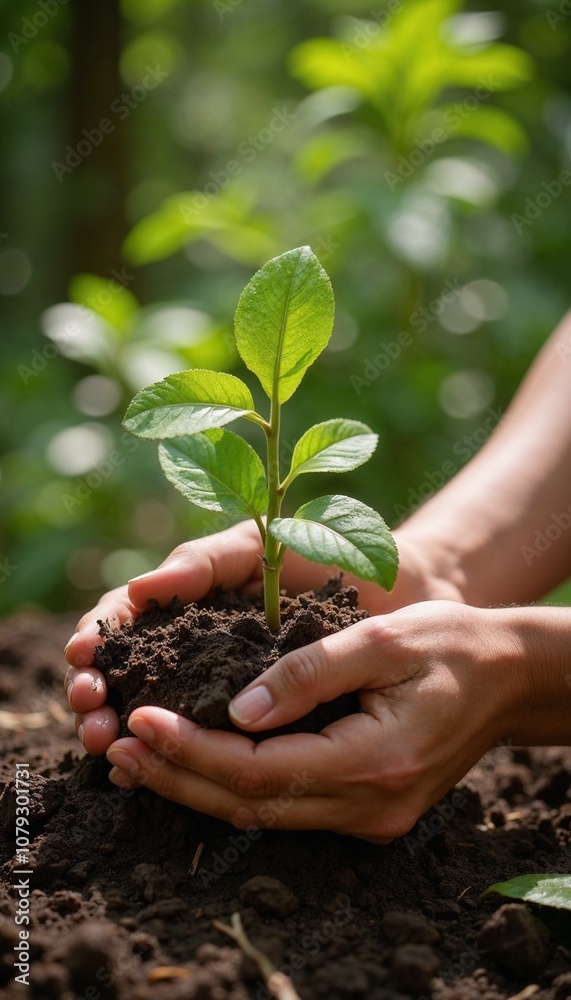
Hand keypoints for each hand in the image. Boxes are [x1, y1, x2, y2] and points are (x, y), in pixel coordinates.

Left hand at [104, 601, 517, 840]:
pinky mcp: (365, 811)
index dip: (191, 749)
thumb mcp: (382, 639)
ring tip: (136, 758)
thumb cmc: (449, 645)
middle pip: (251, 805)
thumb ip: (309, 674)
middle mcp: (368, 806)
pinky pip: (285, 808)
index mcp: (373, 762)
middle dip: (177, 776)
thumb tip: (236, 710)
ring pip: (263, 815)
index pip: (259, 769)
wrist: (506, 679)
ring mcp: (368, 818)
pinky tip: (195, 763)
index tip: (139, 718)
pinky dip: (232, 786)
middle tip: (117, 744)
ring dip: (196, 786)